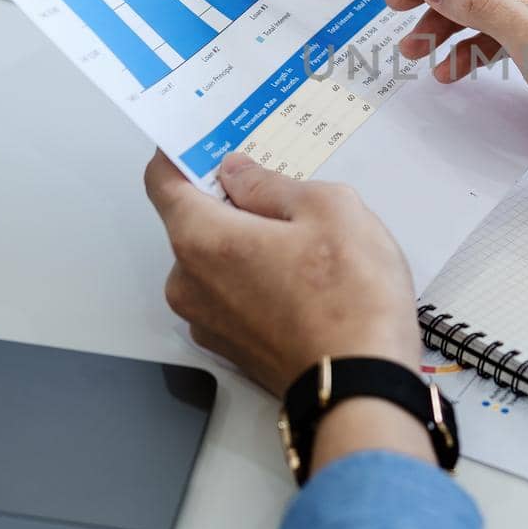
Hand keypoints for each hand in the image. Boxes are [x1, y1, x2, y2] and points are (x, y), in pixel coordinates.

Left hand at [145, 151, 420, 394]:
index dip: (184, 153)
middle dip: (233, 202)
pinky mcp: (233, 348)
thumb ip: (271, 185)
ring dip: (250, 244)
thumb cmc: (351, 302)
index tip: (206, 140)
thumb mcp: (328, 209)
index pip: (162, 181)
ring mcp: (208, 322)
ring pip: (218, 261)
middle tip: (284, 193)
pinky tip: (307, 280)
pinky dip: (259, 280)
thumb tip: (241, 175)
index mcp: (202, 240)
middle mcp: (189, 284)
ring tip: (310, 244)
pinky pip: (234, 295)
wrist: (364, 388)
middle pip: (195, 221)